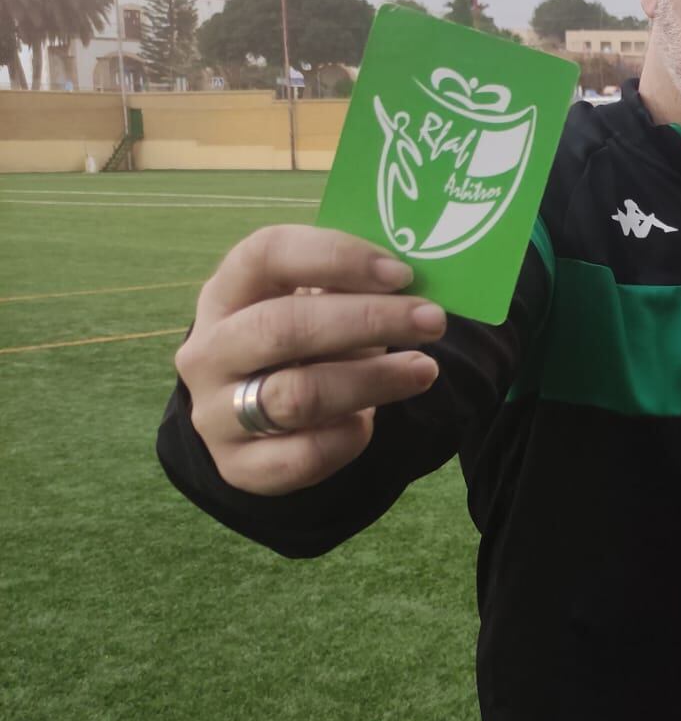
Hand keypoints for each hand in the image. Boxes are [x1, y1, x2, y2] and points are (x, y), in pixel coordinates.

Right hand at [176, 226, 445, 495]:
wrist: (254, 416)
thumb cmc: (301, 342)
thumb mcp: (313, 303)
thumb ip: (348, 287)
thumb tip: (413, 285)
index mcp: (225, 293)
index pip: (265, 254)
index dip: (336, 257)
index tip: (402, 274)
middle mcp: (209, 351)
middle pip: (282, 326)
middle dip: (369, 320)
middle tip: (432, 320)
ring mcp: (215, 412)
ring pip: (298, 396)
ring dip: (374, 380)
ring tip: (424, 369)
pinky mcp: (238, 466)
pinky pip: (305, 454)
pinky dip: (348, 437)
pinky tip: (368, 422)